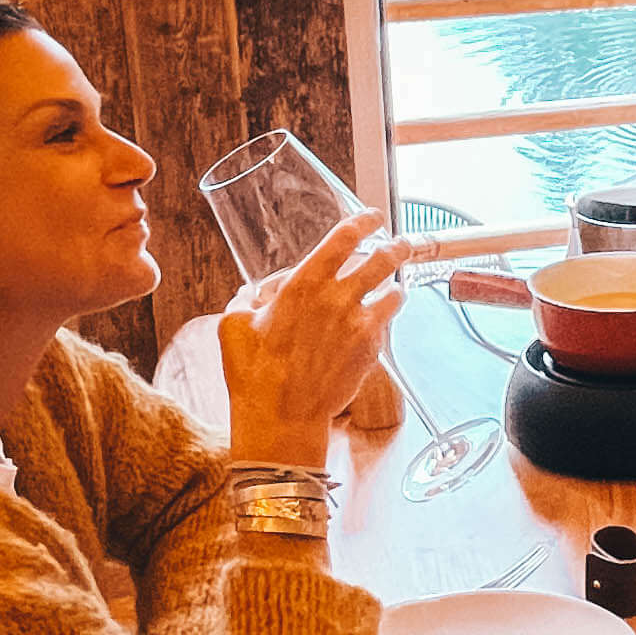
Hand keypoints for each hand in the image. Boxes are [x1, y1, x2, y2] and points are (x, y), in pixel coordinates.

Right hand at [219, 208, 402, 467]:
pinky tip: (378, 323)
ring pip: (395, 293)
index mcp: (304, 284)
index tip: (373, 217)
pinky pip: (386, 326)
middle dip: (397, 247)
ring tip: (396, 286)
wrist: (281, 417)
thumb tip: (261, 293)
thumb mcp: (234, 325)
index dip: (364, 221)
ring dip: (397, 286)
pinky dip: (385, 320)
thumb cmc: (253, 374)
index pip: (345, 238)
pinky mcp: (371, 352)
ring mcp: (360, 326)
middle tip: (401, 243)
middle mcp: (338, 299)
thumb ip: (249, 299)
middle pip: (383, 259)